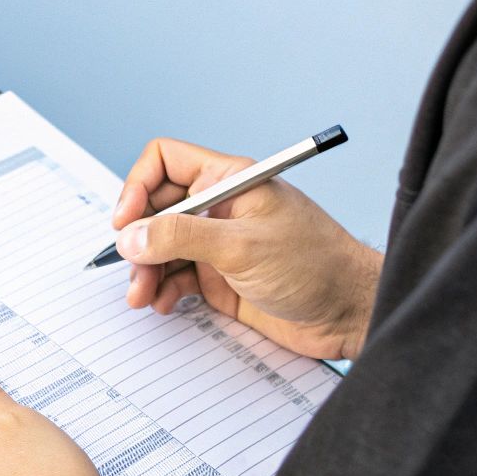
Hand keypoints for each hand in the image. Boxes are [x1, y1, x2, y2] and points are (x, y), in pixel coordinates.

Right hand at [114, 137, 382, 359]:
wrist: (350, 313)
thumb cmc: (317, 266)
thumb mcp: (242, 247)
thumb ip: (181, 238)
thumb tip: (131, 235)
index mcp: (229, 181)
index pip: (166, 162)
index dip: (138, 187)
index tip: (126, 222)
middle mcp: (220, 208)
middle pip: (156, 209)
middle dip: (138, 238)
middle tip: (132, 267)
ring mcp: (218, 243)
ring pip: (161, 247)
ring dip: (145, 270)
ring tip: (142, 295)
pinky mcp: (220, 277)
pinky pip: (176, 276)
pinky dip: (163, 289)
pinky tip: (164, 303)